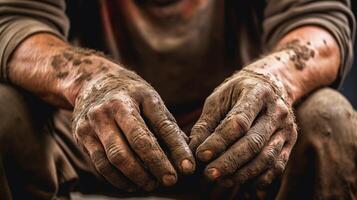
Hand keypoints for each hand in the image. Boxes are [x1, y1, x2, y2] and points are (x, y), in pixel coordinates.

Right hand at [72, 66, 194, 191]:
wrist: (91, 80)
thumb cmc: (130, 94)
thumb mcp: (150, 99)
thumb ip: (165, 125)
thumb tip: (184, 154)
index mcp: (139, 95)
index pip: (162, 125)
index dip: (177, 149)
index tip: (188, 168)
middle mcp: (115, 106)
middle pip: (138, 142)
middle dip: (157, 165)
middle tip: (170, 181)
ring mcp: (95, 120)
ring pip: (116, 157)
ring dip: (137, 176)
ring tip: (151, 184)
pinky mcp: (81, 134)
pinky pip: (100, 163)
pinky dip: (117, 179)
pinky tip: (131, 184)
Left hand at [189, 64, 296, 187]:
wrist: (270, 84)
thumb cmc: (236, 93)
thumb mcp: (218, 99)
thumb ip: (206, 123)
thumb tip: (193, 150)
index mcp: (257, 93)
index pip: (238, 122)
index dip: (219, 141)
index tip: (201, 155)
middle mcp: (276, 110)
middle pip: (253, 142)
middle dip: (230, 161)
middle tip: (209, 174)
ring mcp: (286, 127)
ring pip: (266, 157)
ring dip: (243, 173)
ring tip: (223, 181)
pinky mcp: (290, 142)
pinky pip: (277, 165)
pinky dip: (261, 178)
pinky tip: (245, 185)